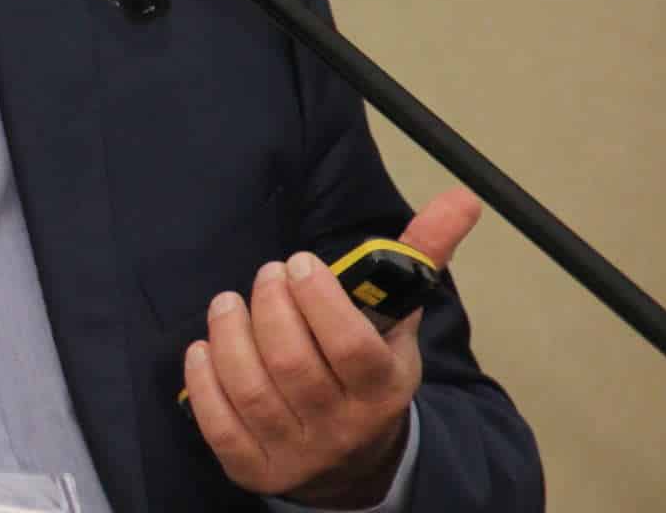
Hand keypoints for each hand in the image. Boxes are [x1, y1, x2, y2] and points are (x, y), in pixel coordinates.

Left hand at [182, 187, 482, 506]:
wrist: (353, 461)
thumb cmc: (368, 372)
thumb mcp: (397, 322)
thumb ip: (418, 259)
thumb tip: (461, 198)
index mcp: (382, 388)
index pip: (351, 347)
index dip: (318, 299)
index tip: (298, 263)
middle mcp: (341, 426)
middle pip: (293, 363)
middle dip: (270, 307)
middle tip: (266, 274)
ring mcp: (295, 451)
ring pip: (252, 389)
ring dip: (230, 335)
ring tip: (228, 303)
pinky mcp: (253, 467)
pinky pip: (218, 425)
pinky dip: (203, 381)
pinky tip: (203, 348)